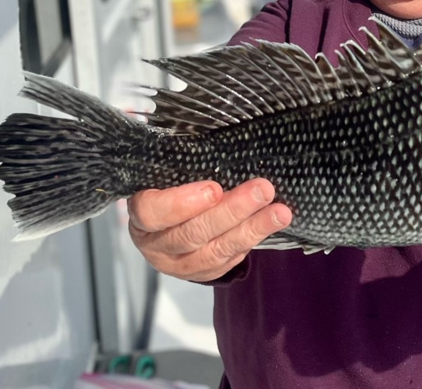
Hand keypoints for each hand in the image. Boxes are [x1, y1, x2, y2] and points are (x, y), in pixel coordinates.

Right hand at [128, 179, 291, 281]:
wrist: (173, 222)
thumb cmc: (172, 190)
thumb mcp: (169, 177)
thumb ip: (186, 168)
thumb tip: (225, 148)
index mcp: (142, 215)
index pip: (152, 213)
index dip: (182, 203)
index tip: (214, 188)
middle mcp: (156, 244)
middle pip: (192, 232)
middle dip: (232, 211)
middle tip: (262, 190)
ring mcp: (179, 264)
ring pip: (216, 251)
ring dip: (252, 228)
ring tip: (280, 212)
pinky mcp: (203, 274)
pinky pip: (229, 260)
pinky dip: (253, 240)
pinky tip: (272, 223)